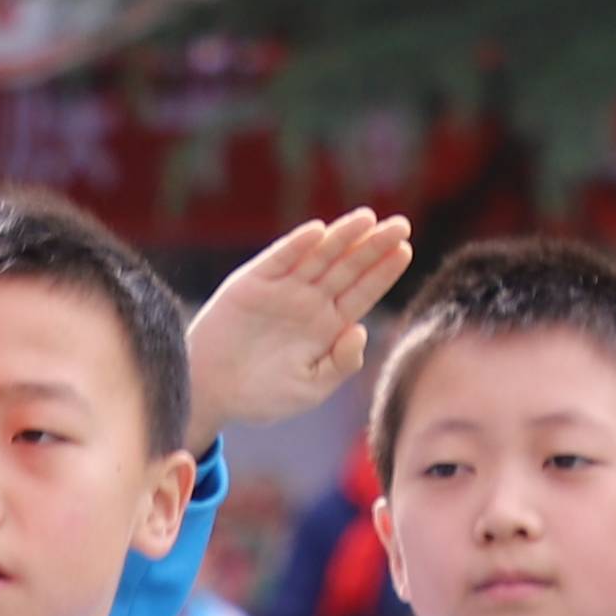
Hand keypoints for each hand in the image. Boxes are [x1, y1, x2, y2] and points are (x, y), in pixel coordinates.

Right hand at [184, 209, 416, 437]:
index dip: (383, 272)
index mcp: (328, 326)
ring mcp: (281, 289)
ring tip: (367, 219)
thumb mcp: (310, 388)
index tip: (405, 250)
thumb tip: (361, 330)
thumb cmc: (263, 396)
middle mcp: (309, 302)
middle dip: (373, 246)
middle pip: (347, 267)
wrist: (210, 393)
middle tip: (401, 225)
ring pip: (318, 257)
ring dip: (341, 237)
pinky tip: (318, 232)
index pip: (363, 292)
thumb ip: (340, 364)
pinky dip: (296, 246)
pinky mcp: (252, 283)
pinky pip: (278, 259)